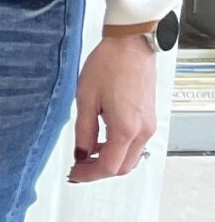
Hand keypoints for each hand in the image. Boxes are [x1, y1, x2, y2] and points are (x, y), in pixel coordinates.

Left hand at [67, 33, 157, 181]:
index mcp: (126, 129)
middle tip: (77, 168)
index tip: (73, 174)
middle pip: (123, 167)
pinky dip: (117, 149)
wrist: (131, 46)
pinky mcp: (148, 118)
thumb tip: (81, 153)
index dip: (89, 174)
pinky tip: (100, 142)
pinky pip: (134, 144)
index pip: (109, 166)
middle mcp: (142, 131)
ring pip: (130, 157)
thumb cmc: (109, 65)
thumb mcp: (86, 99)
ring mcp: (148, 125)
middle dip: (99, 171)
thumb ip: (84, 130)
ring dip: (109, 160)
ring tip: (85, 155)